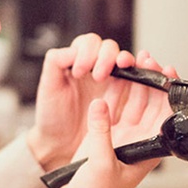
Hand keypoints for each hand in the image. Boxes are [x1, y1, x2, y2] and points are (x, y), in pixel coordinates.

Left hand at [26, 33, 134, 170]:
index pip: (89, 43)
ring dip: (125, 60)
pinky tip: (136, 77)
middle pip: (109, 48)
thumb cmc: (52, 116)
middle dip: (105, 56)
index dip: (87, 52)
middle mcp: (95, 67)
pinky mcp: (123, 96)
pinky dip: (139, 73)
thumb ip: (56, 63)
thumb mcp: (48, 88)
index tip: (79, 71)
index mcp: (77, 61)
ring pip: (124, 60)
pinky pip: (136, 79)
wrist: (61, 144)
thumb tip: (73, 49)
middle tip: (98, 76)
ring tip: (121, 68)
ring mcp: (111, 81)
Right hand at [47, 56, 173, 187]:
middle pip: (150, 104)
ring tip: (130, 62)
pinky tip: (111, 79)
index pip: (167, 115)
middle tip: (146, 58)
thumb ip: (102, 132)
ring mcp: (121, 138)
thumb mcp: (102, 164)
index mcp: (149, 150)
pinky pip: (110, 110)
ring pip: (131, 103)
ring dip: (132, 83)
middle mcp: (139, 141)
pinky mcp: (103, 138)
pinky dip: (111, 93)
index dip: (169, 92)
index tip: (166, 70)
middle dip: (150, 80)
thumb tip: (100, 103)